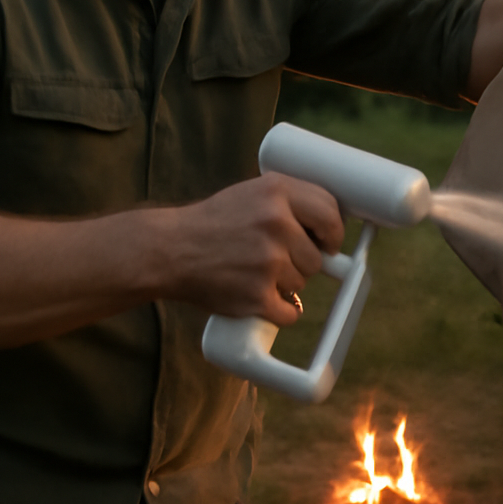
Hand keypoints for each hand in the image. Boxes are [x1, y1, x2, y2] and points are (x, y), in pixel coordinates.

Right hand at [164, 173, 343, 325]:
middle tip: (275, 259)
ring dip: (285, 284)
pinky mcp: (256, 294)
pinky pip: (289, 312)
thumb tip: (332, 224)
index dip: (333, 232)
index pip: (330, 211)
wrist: (169, 249)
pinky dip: (280, 312)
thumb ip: (289, 202)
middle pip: (317, 256)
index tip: (328, 242)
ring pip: (302, 284)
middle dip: (301, 262)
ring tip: (255, 272)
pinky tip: (264, 301)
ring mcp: (267, 260)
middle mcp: (276, 222)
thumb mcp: (251, 193)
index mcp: (277, 191)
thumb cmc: (213, 222)